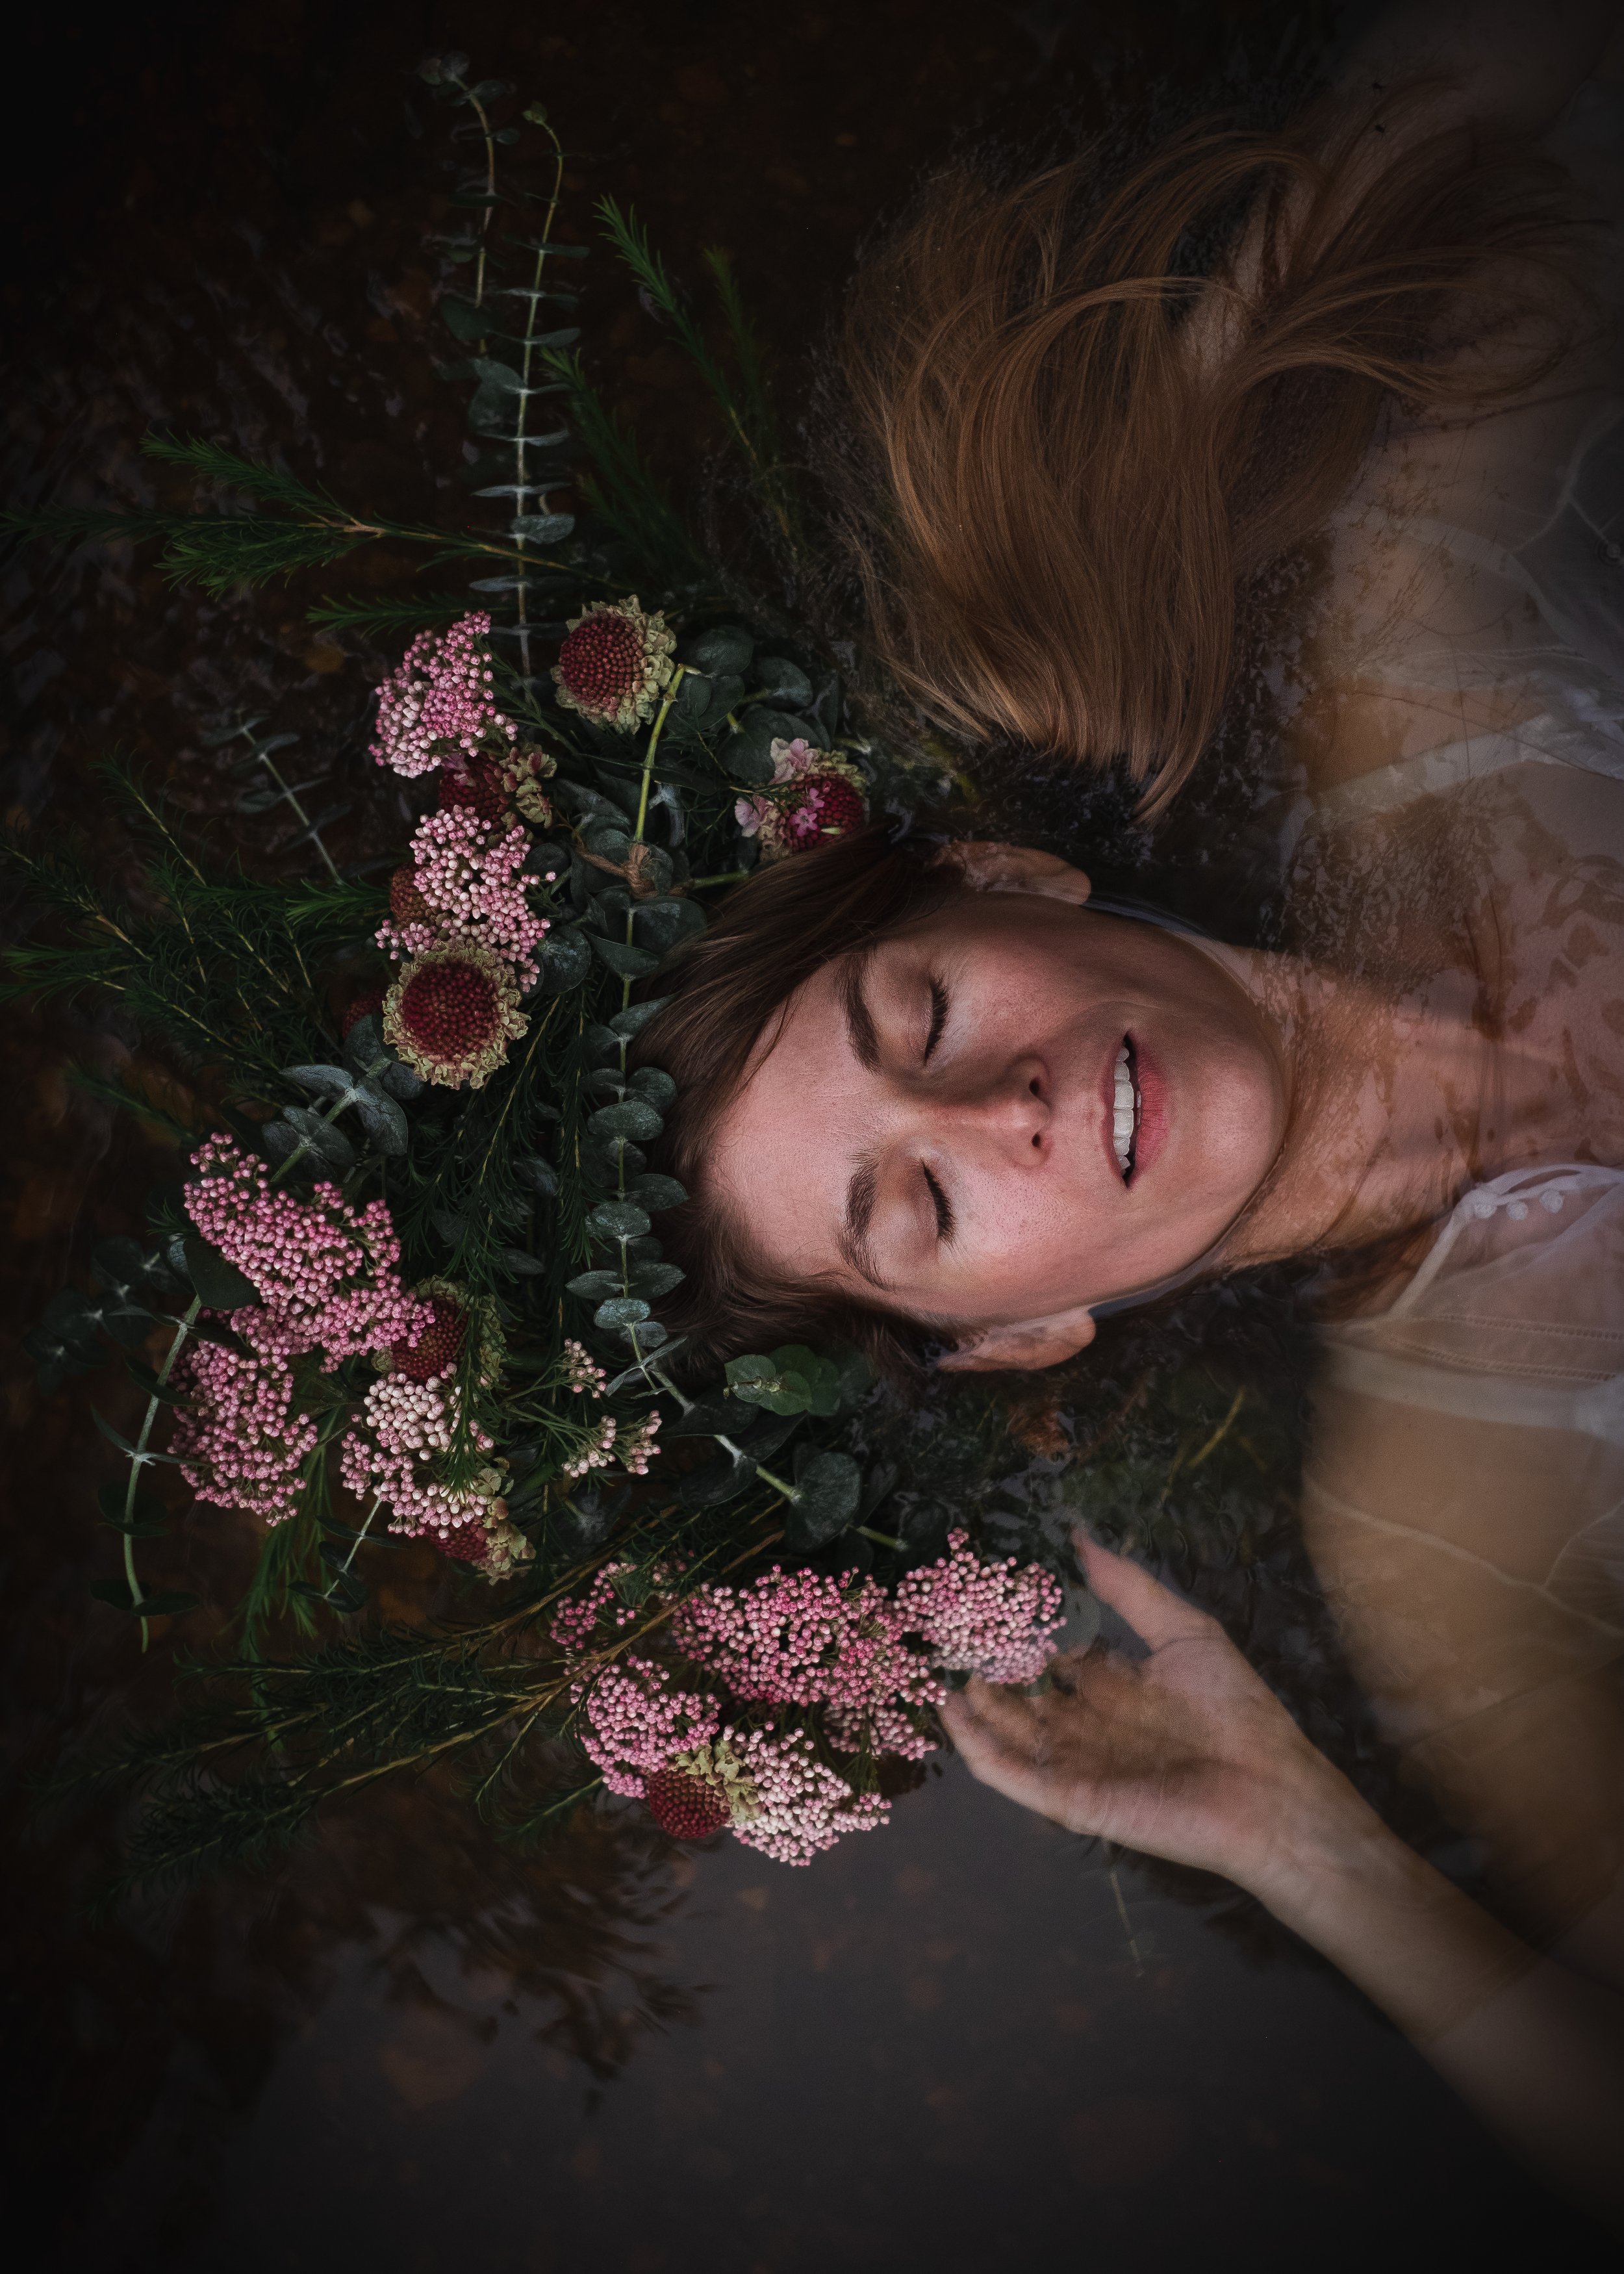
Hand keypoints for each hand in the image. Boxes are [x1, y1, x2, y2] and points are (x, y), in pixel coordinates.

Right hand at [940, 1535, 1356, 1890]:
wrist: (1268, 1793)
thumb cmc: (1235, 1711)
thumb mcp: (1183, 1631)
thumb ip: (1128, 1587)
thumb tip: (1078, 1533)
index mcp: (1108, 1682)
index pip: (1049, 1652)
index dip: (1015, 1626)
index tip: (978, 1591)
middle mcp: (1084, 1721)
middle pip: (1018, 1692)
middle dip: (983, 1664)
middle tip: (943, 1629)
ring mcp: (1074, 1762)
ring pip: (1006, 1731)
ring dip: (971, 1707)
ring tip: (935, 1669)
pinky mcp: (1071, 1799)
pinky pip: (1014, 1776)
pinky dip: (979, 1751)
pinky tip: (952, 1718)